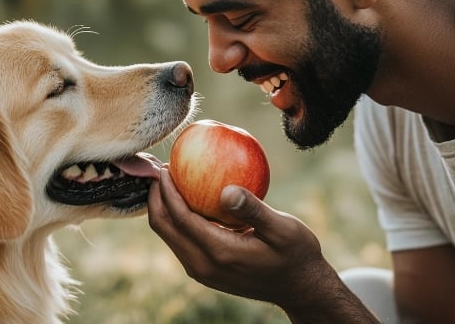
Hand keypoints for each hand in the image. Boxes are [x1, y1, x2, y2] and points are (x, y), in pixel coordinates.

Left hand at [148, 167, 326, 309]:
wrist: (298, 287)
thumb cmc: (296, 254)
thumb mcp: (283, 229)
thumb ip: (254, 210)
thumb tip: (226, 190)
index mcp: (219, 253)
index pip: (179, 218)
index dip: (166, 191)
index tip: (165, 166)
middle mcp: (203, 265)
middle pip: (163, 227)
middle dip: (155, 197)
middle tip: (160, 168)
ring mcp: (202, 270)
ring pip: (168, 234)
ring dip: (162, 206)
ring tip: (168, 178)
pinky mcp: (204, 269)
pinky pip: (180, 238)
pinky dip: (175, 216)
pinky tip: (187, 195)